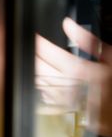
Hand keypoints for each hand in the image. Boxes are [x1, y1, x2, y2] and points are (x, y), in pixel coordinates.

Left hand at [36, 17, 111, 136]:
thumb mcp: (111, 57)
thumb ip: (87, 39)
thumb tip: (67, 24)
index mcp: (79, 71)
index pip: (46, 51)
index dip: (37, 40)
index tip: (34, 35)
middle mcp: (68, 86)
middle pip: (37, 66)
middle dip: (32, 54)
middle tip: (33, 47)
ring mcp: (65, 101)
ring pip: (37, 82)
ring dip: (35, 70)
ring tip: (38, 61)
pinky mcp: (65, 112)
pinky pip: (44, 96)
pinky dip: (43, 86)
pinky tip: (48, 80)